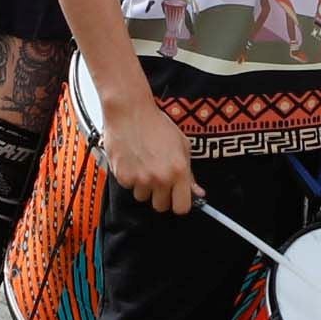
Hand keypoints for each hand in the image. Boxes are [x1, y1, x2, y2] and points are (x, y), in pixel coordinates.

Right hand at [98, 85, 196, 214]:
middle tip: (158, 179)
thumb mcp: (182, 145)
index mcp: (178, 171)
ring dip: (144, 187)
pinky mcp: (123, 176)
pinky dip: (129, 177)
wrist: (130, 112)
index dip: (179, 204)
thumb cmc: (156, 124)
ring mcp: (140, 179)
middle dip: (161, 196)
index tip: (176, 198)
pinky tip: (132, 161)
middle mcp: (160, 178)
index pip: (182, 207)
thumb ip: (189, 173)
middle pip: (161, 207)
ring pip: (143, 197)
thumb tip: (197, 192)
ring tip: (143, 165)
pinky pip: (128, 187)